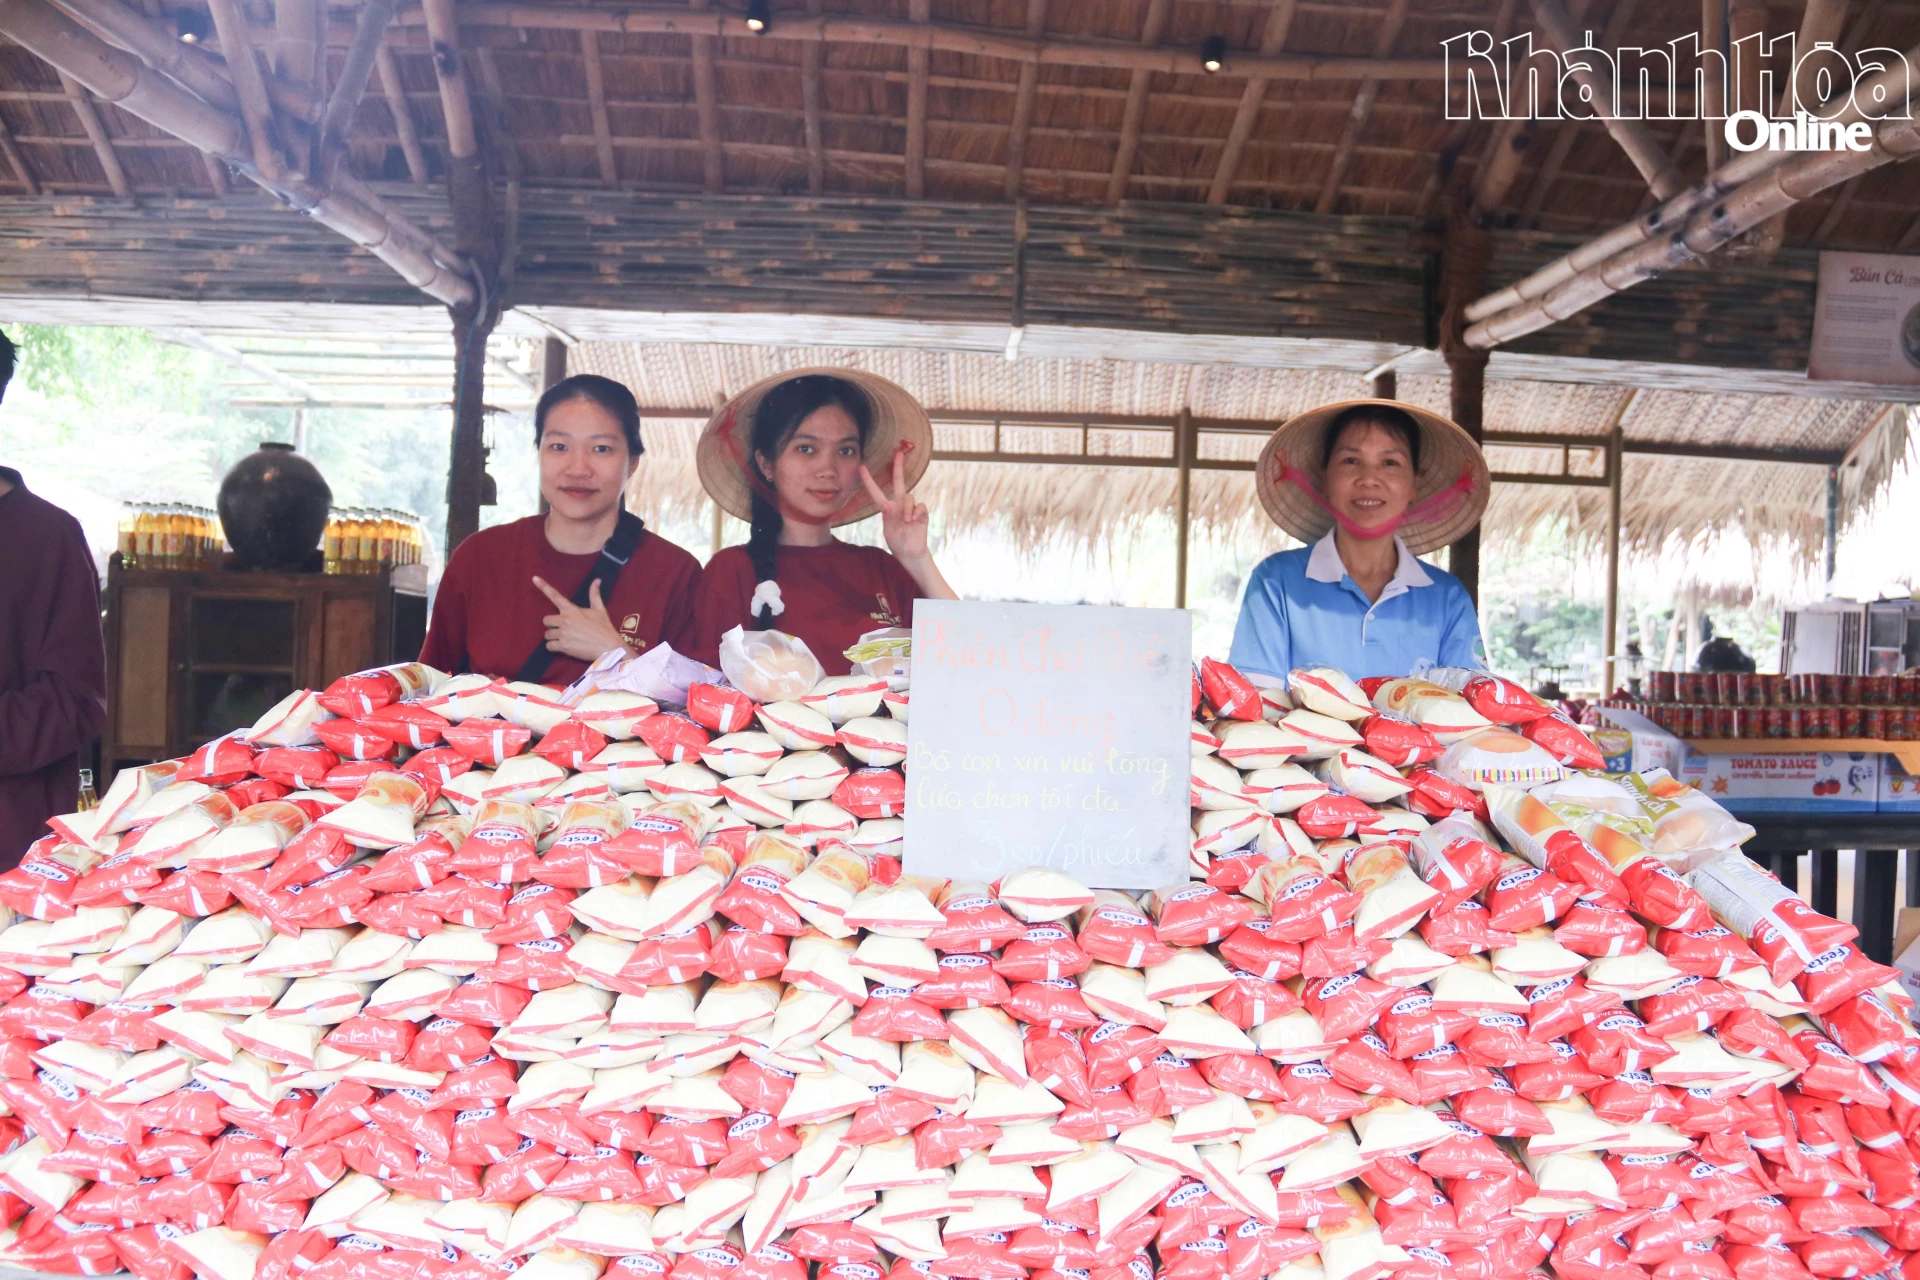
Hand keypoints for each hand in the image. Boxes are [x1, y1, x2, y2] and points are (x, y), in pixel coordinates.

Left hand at [533, 576, 630, 661]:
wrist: (608, 647)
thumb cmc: (604, 628)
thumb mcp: (599, 610)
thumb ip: (594, 594)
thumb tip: (597, 580)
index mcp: (572, 610)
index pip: (555, 596)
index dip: (543, 586)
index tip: (534, 578)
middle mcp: (565, 620)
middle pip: (546, 620)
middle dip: (552, 625)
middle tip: (563, 628)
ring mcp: (563, 633)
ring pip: (547, 634)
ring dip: (553, 637)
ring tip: (565, 639)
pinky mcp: (563, 646)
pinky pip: (549, 646)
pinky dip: (554, 647)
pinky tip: (563, 647)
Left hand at [860, 445, 930, 564]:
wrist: (911, 553)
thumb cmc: (897, 543)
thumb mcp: (889, 532)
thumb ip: (888, 518)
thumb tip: (887, 504)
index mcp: (887, 508)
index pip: (876, 492)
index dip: (869, 480)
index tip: (862, 468)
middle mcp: (898, 504)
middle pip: (898, 481)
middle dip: (898, 466)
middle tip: (899, 452)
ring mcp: (910, 507)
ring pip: (909, 496)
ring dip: (907, 508)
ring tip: (907, 521)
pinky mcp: (921, 512)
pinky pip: (919, 505)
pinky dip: (916, 512)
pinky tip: (913, 521)